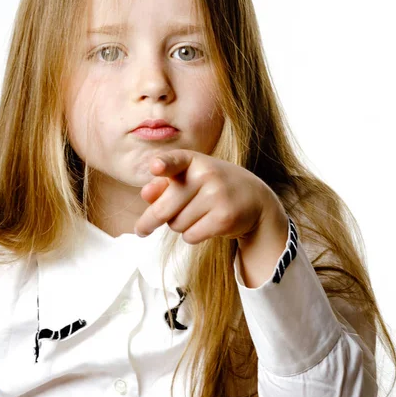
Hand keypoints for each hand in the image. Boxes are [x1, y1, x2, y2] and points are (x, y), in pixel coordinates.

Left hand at [133, 149, 285, 245]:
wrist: (254, 198)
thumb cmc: (211, 186)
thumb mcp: (189, 178)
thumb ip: (163, 184)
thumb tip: (146, 194)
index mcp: (193, 160)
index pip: (175, 160)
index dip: (164, 165)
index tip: (156, 167)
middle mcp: (205, 174)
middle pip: (163, 209)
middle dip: (149, 222)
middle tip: (141, 230)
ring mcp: (216, 195)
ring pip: (176, 225)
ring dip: (179, 225)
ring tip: (196, 214)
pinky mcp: (224, 217)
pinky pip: (190, 236)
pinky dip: (192, 235)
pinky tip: (205, 224)